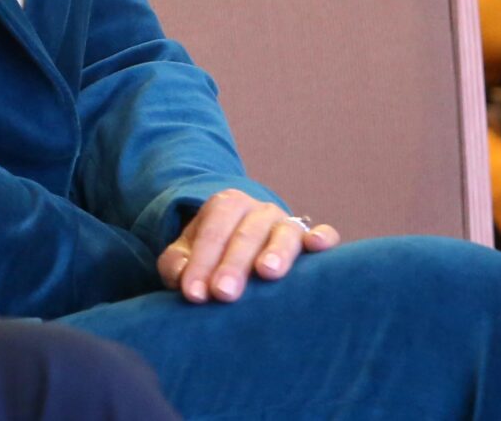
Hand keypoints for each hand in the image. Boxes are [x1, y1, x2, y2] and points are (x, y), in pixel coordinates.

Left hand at [159, 189, 338, 304]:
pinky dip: (323, 237)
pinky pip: (324, 232)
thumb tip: (184, 280)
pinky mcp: (311, 236)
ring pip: (283, 233)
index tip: (194, 294)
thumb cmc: (211, 255)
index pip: (211, 234)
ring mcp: (287, 222)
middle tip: (223, 293)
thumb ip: (177, 265)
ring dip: (275, 252)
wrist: (243, 245)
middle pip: (245, 235)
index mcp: (224, 206)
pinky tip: (317, 246)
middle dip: (233, 265)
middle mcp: (257, 210)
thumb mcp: (186, 255)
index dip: (201, 263)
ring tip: (267, 272)